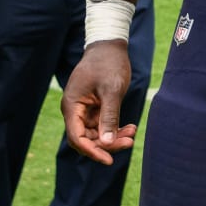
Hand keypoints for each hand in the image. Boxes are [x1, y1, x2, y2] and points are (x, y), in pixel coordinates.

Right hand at [62, 41, 136, 164]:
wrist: (110, 45)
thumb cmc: (109, 64)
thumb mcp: (112, 89)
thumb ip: (109, 116)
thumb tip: (107, 143)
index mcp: (72, 106)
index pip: (77, 138)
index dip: (92, 151)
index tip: (108, 159)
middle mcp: (75, 110)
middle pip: (86, 138)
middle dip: (107, 143)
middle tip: (130, 141)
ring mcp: (84, 109)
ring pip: (95, 133)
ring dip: (112, 136)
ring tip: (133, 133)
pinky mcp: (94, 106)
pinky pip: (101, 124)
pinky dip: (114, 127)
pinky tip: (130, 127)